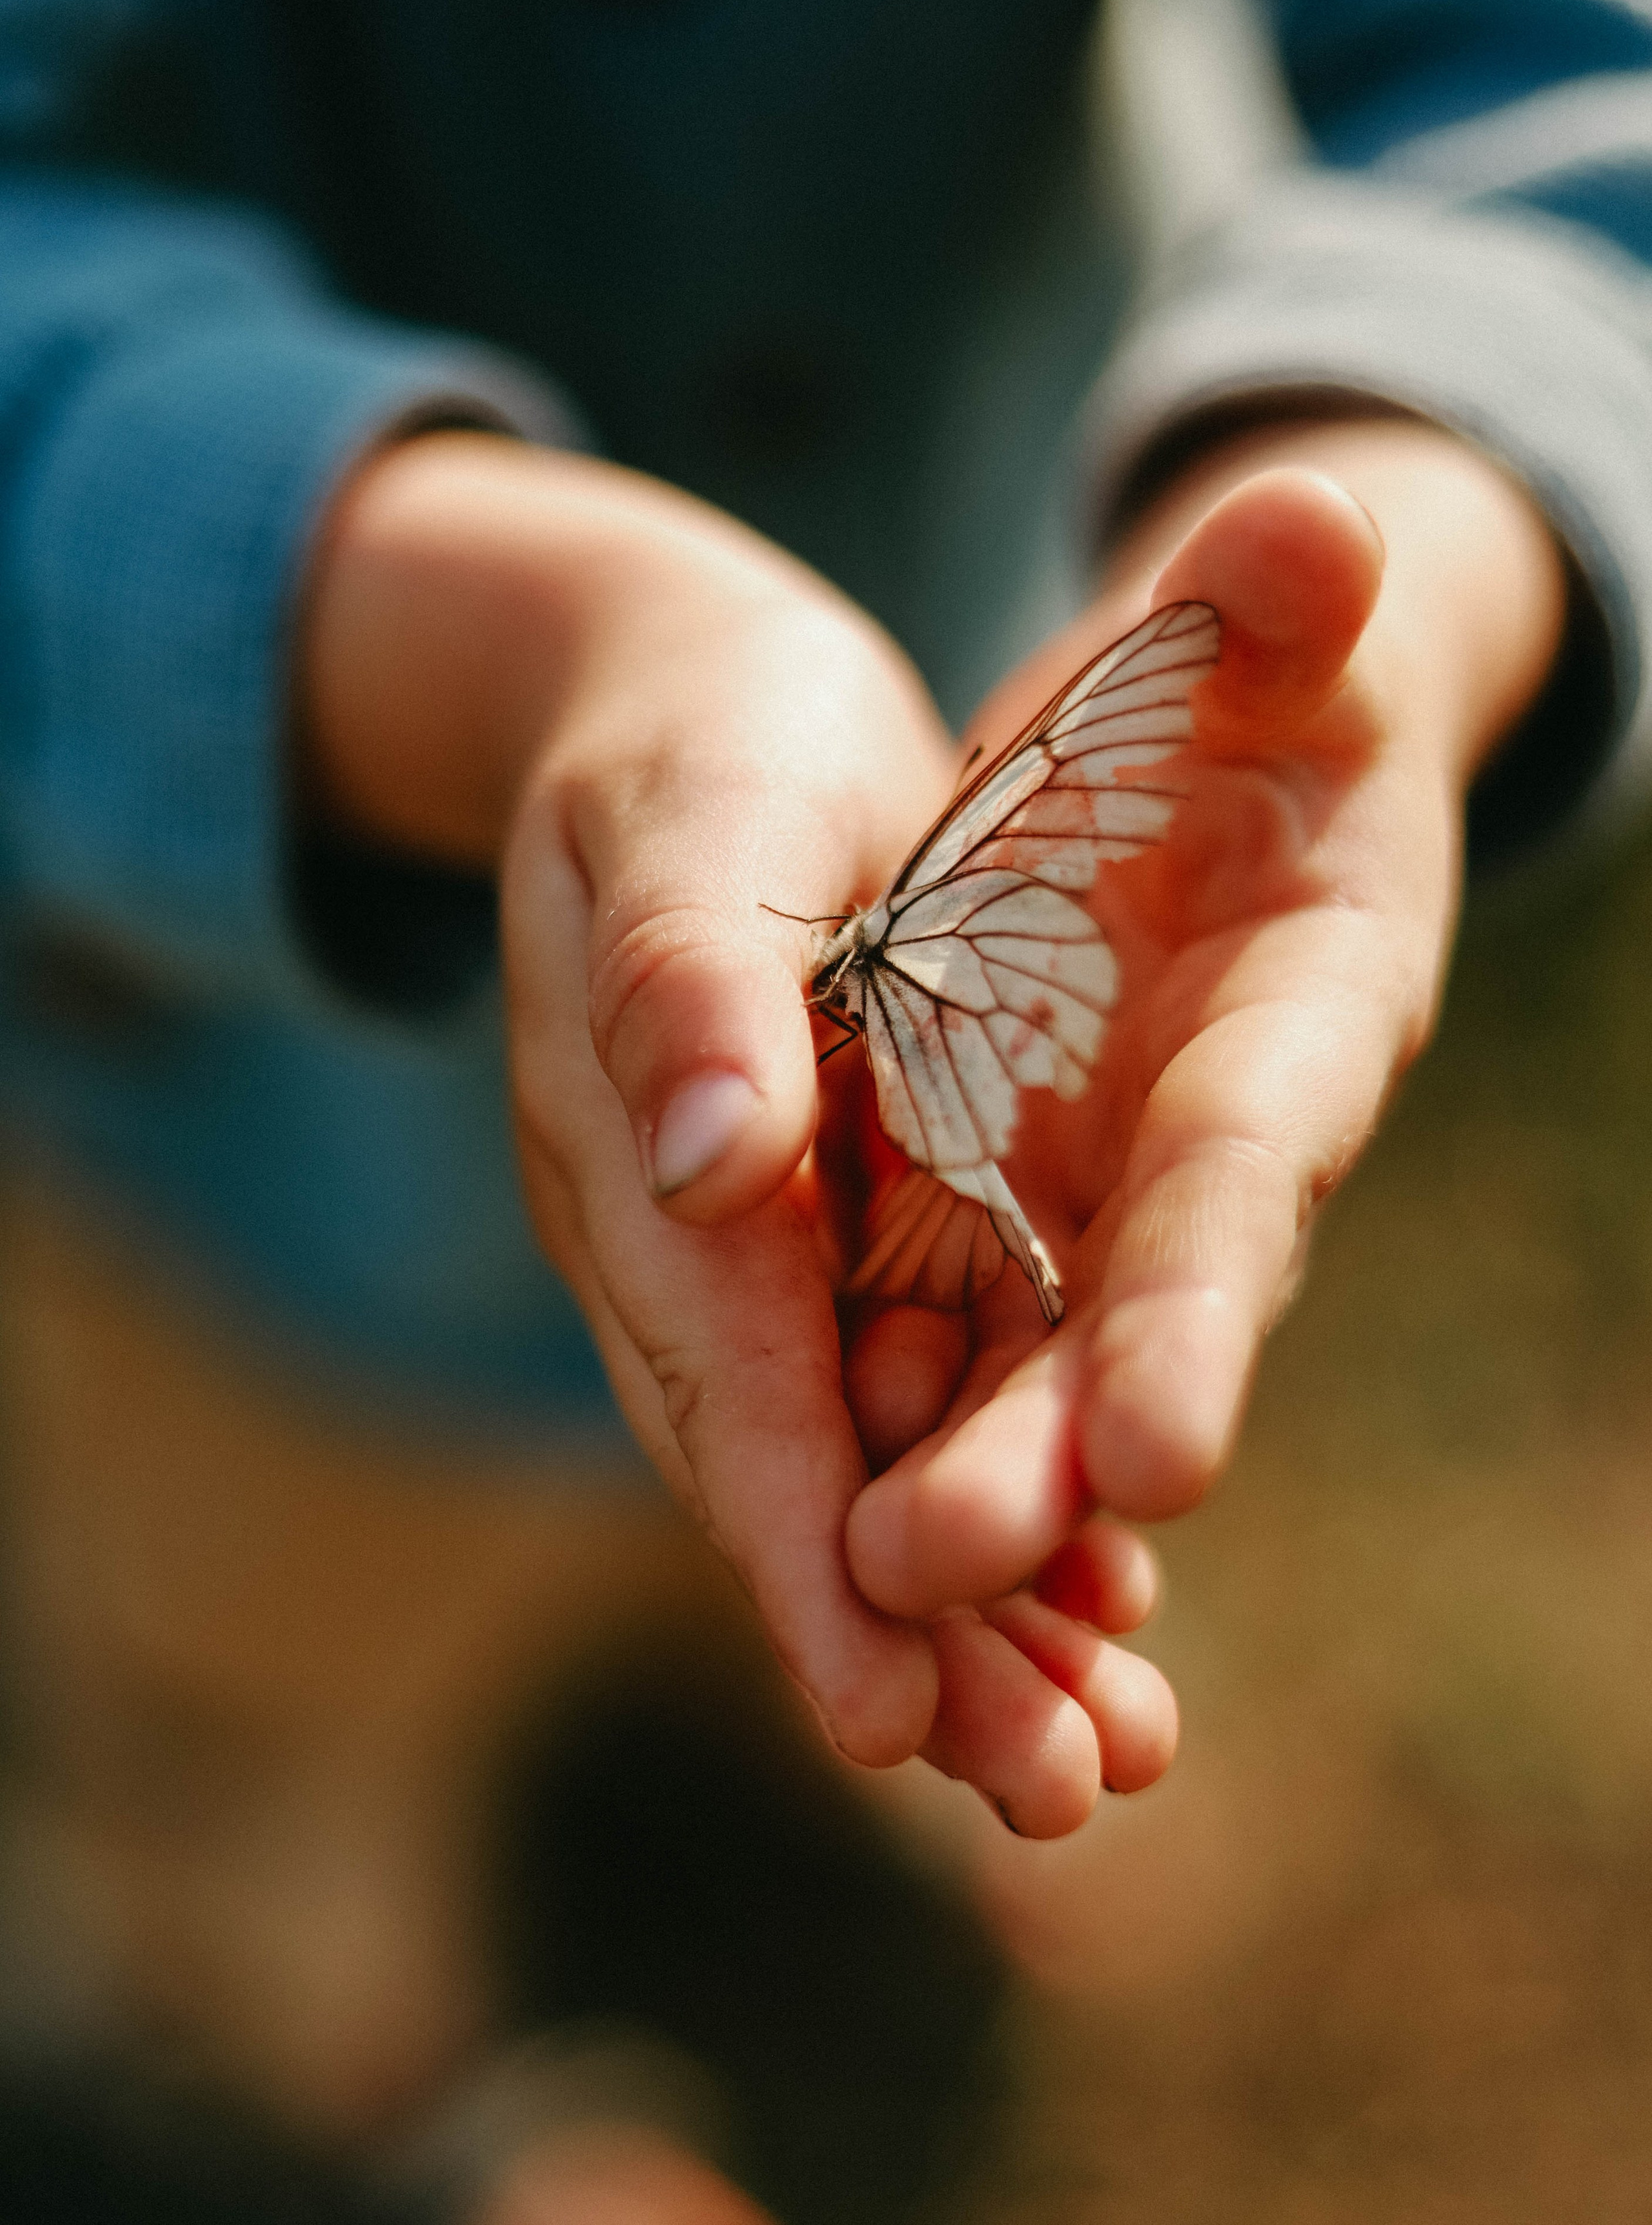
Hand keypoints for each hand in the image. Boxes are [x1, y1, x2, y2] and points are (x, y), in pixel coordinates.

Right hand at [298, 436, 1170, 1818]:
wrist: (687, 712)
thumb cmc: (697, 740)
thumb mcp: (691, 818)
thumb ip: (681, 982)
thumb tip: (699, 1162)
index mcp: (642, 1147)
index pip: (729, 1371)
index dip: (808, 1539)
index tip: (892, 1706)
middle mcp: (691, 1235)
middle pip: (795, 1462)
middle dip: (912, 1632)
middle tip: (1044, 1788)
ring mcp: (753, 1247)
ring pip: (857, 1457)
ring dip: (975, 1608)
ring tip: (1097, 1748)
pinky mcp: (829, 1228)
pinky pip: (901, 1392)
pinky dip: (994, 1497)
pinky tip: (1098, 1599)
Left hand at [838, 417, 1565, 1818]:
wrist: (1217, 773)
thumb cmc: (1259, 692)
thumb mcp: (1260, 636)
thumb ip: (1280, 599)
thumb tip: (1323, 519)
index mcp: (1296, 1019)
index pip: (1245, 1171)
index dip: (1202, 1307)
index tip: (1152, 1461)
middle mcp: (1210, 1148)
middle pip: (1121, 1326)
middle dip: (1041, 1465)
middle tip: (931, 1584)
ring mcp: (1109, 1198)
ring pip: (1031, 1383)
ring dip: (969, 1529)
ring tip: (883, 1667)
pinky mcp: (1019, 1208)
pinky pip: (964, 1361)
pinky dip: (920, 1474)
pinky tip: (848, 1593)